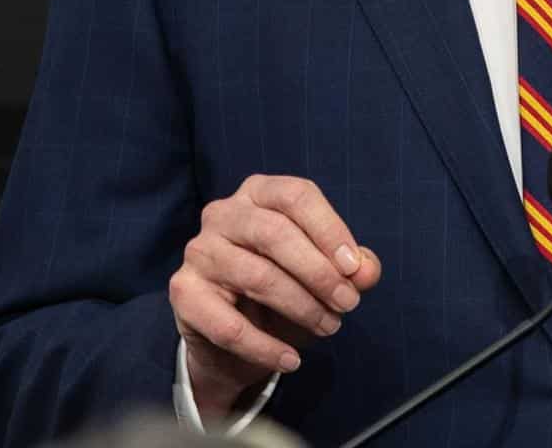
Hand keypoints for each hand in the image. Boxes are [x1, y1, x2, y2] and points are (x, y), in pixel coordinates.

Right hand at [169, 175, 382, 420]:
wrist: (232, 336)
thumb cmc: (282, 287)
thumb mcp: (323, 273)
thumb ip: (350, 268)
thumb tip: (367, 270)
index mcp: (260, 192)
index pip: (296, 196)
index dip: (330, 230)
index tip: (354, 269)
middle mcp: (223, 213)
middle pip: (275, 233)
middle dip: (319, 273)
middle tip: (348, 304)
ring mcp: (199, 251)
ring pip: (257, 277)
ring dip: (301, 307)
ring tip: (329, 328)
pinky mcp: (184, 292)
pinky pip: (227, 324)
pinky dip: (264, 346)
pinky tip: (291, 359)